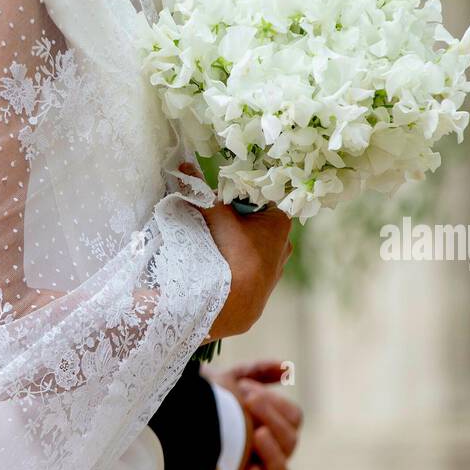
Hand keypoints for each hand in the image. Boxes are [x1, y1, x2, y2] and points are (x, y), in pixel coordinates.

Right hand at [178, 163, 292, 339]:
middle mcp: (284, 246)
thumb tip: (185, 167)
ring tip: (215, 249)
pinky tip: (222, 270)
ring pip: (255, 249)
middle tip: (215, 224)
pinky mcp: (264, 293)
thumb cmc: (230, 252)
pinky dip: (238, 269)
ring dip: (237, 246)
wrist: (231, 302)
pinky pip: (250, 272)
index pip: (261, 200)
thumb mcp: (214, 215)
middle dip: (237, 222)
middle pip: (257, 224)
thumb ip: (201, 191)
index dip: (240, 199)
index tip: (222, 203)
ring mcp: (276, 271)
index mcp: (279, 223)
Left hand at [210, 360, 302, 469]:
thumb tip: (285, 367)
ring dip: (273, 454)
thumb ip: (256, 372)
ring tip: (257, 434)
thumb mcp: (227, 382)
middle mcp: (268, 455)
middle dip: (273, 420)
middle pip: (290, 444)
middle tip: (249, 401)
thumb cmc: (205, 403)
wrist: (168, 425)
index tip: (248, 389)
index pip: (293, 418)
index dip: (277, 405)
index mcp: (272, 426)